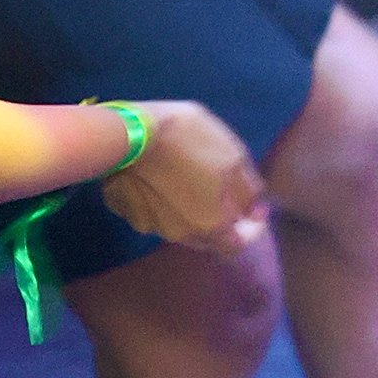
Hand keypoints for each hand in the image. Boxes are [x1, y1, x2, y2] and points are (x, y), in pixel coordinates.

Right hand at [100, 101, 270, 256]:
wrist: (129, 131)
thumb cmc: (191, 142)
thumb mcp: (235, 159)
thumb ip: (249, 192)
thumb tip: (254, 212)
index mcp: (209, 226)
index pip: (236, 246)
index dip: (250, 230)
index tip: (253, 208)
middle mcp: (178, 234)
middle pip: (207, 238)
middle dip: (221, 221)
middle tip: (224, 191)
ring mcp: (147, 224)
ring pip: (178, 226)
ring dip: (190, 211)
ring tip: (192, 178)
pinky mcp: (124, 211)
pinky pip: (151, 213)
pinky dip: (162, 202)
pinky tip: (161, 177)